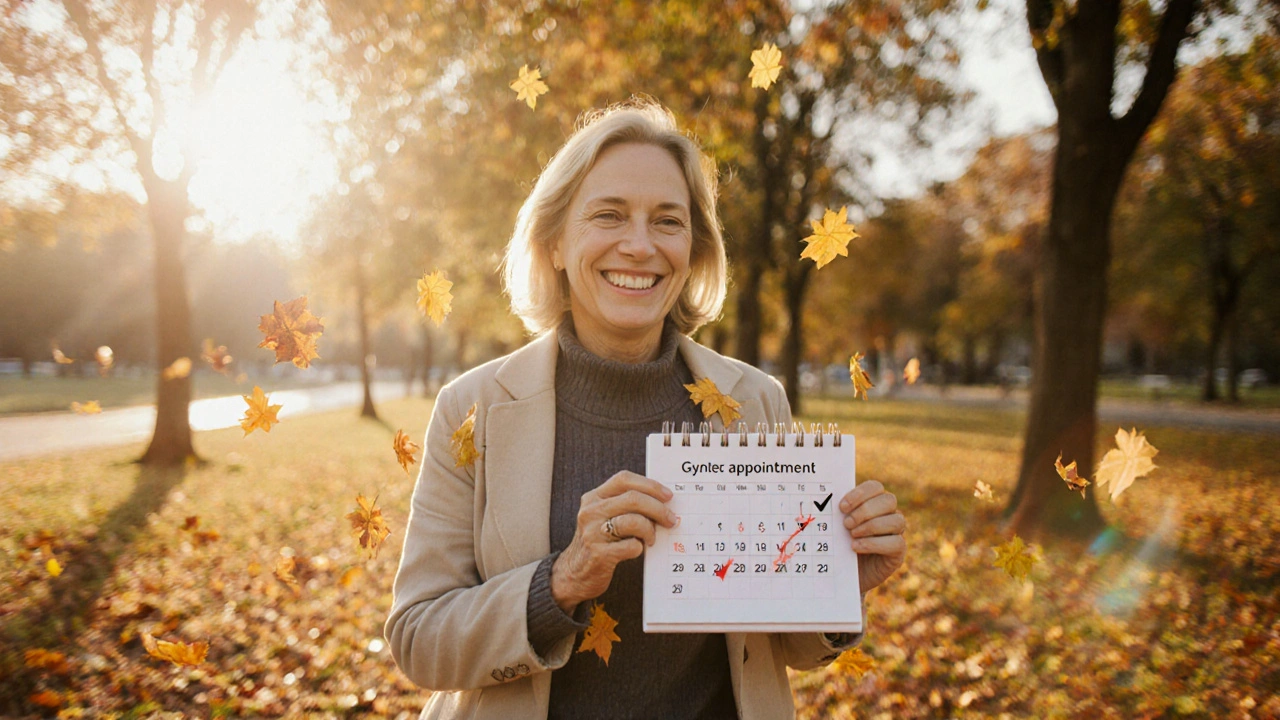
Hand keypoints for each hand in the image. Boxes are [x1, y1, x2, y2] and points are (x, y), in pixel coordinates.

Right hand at [550, 471, 676, 613]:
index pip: (624, 479)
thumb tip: (662, 502)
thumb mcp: (602, 517)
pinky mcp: (598, 554)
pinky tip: (637, 549)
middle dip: (658, 508)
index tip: (667, 496)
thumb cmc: (598, 543)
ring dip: (650, 530)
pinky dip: (640, 547)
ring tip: (651, 538)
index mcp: (593, 498)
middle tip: (670, 520)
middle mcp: (590, 511)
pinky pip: (631, 546)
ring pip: (634, 521)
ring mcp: (593, 532)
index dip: (650, 485)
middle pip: (633, 498)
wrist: (574, 574)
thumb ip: (623, 506)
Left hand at [840, 480, 905, 594]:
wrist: (843, 572)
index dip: (860, 494)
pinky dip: (874, 543)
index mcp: (874, 501)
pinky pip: (896, 542)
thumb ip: (838, 512)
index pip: (875, 487)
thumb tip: (825, 498)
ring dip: (871, 526)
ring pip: (896, 520)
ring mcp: (896, 532)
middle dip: (865, 510)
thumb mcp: (837, 526)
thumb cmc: (840, 544)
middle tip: (846, 523)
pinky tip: (856, 547)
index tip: (842, 507)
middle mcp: (889, 514)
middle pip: (889, 500)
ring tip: (852, 535)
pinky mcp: (898, 551)